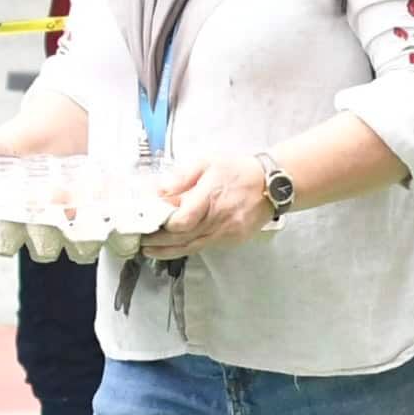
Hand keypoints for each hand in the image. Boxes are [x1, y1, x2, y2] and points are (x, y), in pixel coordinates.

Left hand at [141, 154, 275, 257]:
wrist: (272, 184)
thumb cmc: (238, 170)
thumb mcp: (207, 163)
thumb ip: (181, 177)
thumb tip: (158, 190)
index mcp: (210, 197)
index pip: (182, 221)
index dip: (163, 226)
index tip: (147, 224)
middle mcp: (218, 218)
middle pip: (182, 238)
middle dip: (158, 242)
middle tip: (141, 241)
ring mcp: (227, 232)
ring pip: (192, 247)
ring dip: (168, 251)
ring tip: (150, 250)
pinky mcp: (232, 239)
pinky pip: (205, 246)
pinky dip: (187, 248)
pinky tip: (174, 247)